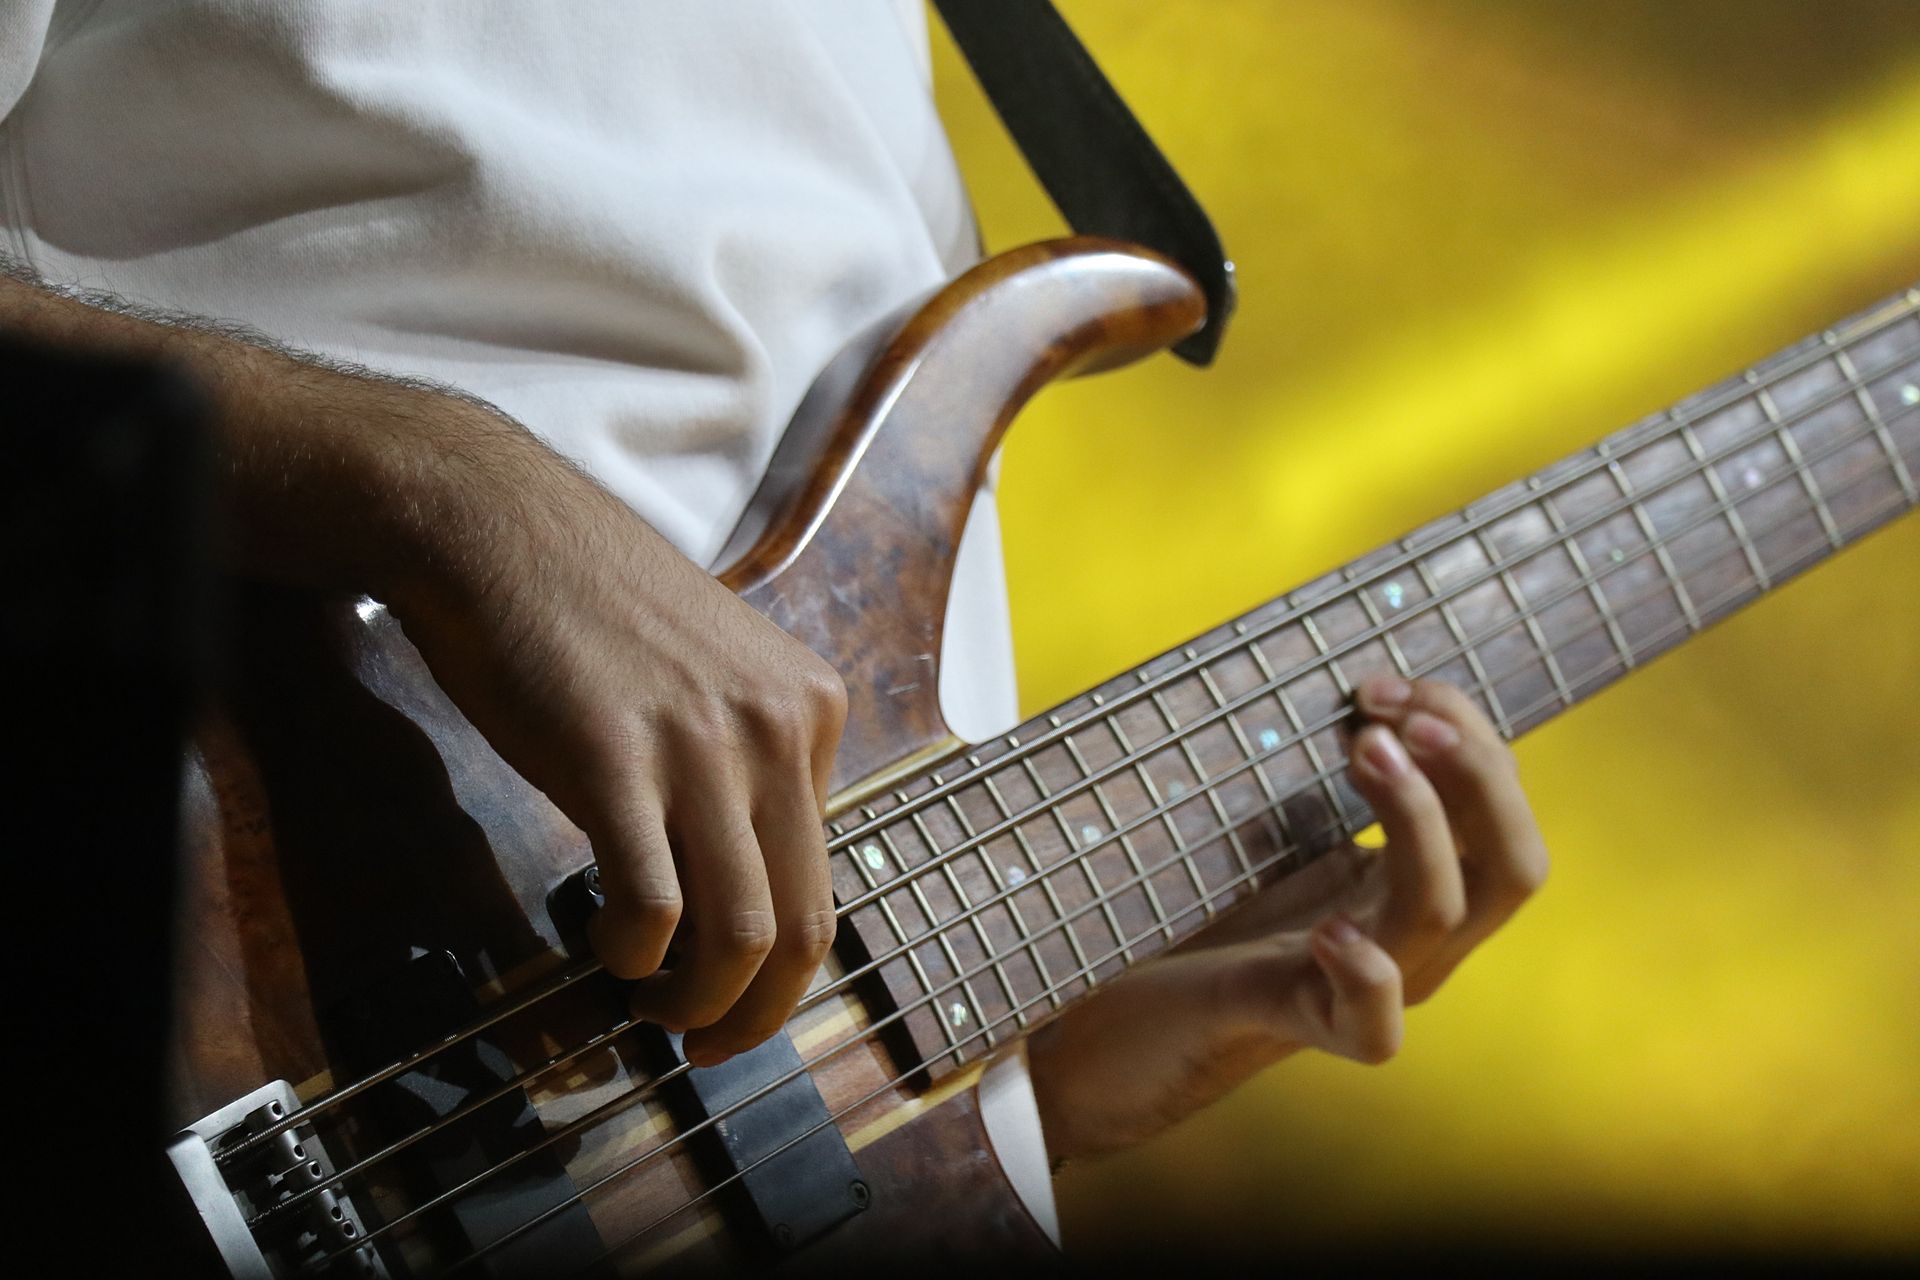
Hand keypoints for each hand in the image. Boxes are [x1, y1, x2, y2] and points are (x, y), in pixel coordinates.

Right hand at [379, 408, 848, 1067]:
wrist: (497, 526)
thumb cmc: (590, 606)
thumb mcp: (711, 675)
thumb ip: (746, 760)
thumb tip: (744, 869)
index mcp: (814, 707)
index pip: (824, 873)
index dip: (782, 958)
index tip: (736, 989)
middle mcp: (782, 726)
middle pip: (806, 922)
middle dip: (762, 1013)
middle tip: (710, 1045)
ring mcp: (704, 742)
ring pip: (744, 931)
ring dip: (703, 1005)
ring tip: (656, 1010)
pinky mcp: (618, 758)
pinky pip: (655, 904)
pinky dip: (635, 955)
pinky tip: (607, 949)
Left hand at [1026, 675, 1547, 1159]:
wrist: (1133, 1007)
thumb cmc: (1205, 902)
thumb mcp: (1278, 819)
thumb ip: (1321, 766)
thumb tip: (1340, 673)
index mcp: (1417, 879)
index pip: (1498, 808)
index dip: (1466, 730)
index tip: (1381, 682)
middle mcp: (1414, 938)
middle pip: (1514, 865)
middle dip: (1477, 771)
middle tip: (1398, 711)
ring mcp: (1370, 988)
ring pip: (1442, 914)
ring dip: (1415, 821)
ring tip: (1364, 751)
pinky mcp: (1303, 1026)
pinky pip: (1373, 1028)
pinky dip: (1365, 974)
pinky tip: (1330, 931)